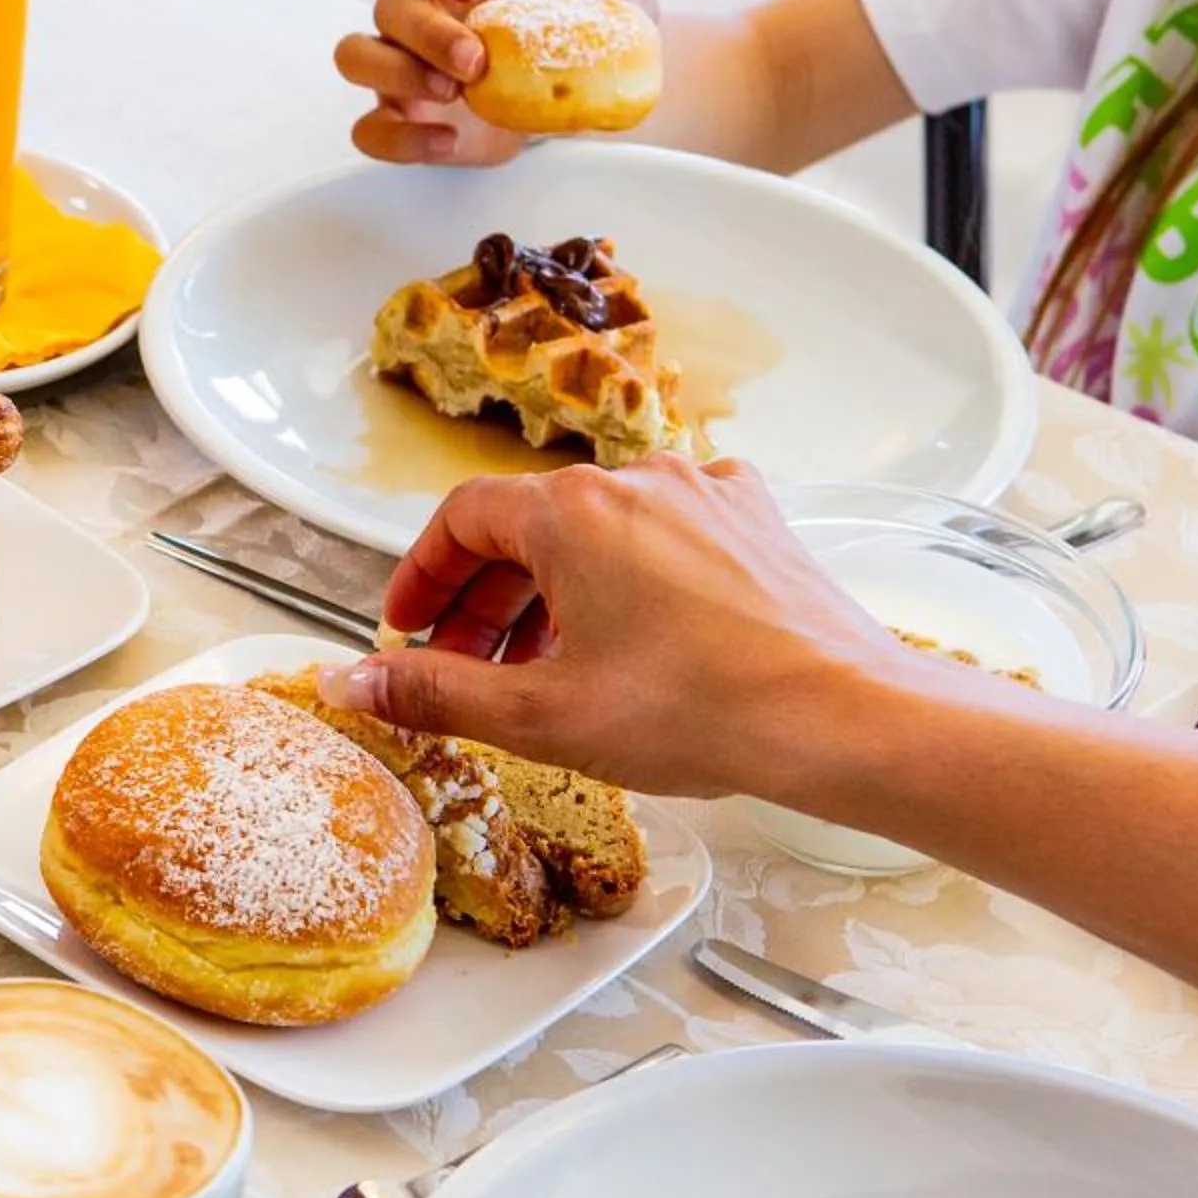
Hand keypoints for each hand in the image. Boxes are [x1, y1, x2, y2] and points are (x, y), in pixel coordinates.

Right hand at [314, 458, 918, 798]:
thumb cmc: (702, 711)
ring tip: (541, 671)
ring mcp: (705, 495)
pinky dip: (626, 582)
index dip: (420, 575)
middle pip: (528, 525)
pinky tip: (632, 644)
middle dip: (482, 599)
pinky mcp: (755, 524)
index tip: (407, 628)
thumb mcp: (542, 716)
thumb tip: (354, 682)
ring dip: (552, 595)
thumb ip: (435, 692)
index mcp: (573, 510)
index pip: (461, 518)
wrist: (843, 717)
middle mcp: (637, 480)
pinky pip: (665, 537)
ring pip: (598, 532)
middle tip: (461, 667)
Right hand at [334, 0, 657, 167]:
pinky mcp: (400, 123)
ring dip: (400, 74)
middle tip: (476, 62)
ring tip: (456, 94)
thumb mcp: (608, 11)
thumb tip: (633, 7)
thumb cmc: (570, 42)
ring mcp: (397, 70)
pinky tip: (449, 143)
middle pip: (387, 5)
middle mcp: (411, 13)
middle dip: (429, 32)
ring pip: (356, 57)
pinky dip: (401, 139)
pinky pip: (369, 130)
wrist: (568, 105)